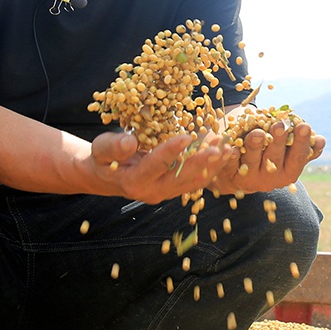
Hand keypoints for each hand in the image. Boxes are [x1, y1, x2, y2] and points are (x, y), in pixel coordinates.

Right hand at [90, 130, 223, 203]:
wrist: (107, 176)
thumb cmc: (103, 158)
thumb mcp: (101, 150)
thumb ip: (113, 147)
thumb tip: (129, 142)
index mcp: (134, 181)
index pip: (155, 166)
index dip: (170, 152)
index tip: (186, 137)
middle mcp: (153, 191)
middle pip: (181, 178)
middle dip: (201, 163)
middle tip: (219, 148)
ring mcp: (167, 192)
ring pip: (194, 182)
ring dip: (213, 166)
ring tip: (229, 149)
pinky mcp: (176, 189)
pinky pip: (197, 180)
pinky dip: (212, 167)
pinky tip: (226, 153)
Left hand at [209, 120, 324, 195]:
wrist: (238, 172)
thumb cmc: (270, 155)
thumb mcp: (288, 153)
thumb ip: (304, 148)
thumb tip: (321, 140)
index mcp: (288, 173)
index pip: (297, 157)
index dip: (301, 142)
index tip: (304, 126)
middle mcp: (269, 179)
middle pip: (274, 158)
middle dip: (277, 141)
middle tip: (280, 125)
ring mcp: (248, 178)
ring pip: (251, 161)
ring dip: (254, 146)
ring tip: (257, 133)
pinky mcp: (228, 174)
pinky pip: (229, 165)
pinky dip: (230, 156)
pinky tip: (231, 148)